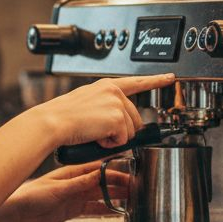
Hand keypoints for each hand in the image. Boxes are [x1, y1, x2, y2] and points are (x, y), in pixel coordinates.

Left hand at [0, 162, 128, 221]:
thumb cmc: (30, 195)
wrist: (15, 213)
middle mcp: (76, 183)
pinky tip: (116, 210)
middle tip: (136, 187)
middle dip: (120, 184)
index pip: (99, 169)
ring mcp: (75, 196)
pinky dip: (105, 210)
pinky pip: (93, 209)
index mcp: (72, 172)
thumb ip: (79, 184)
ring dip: (115, 197)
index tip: (129, 172)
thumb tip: (98, 175)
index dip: (115, 171)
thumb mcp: (57, 189)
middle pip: (103, 182)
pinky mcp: (73, 209)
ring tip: (131, 198)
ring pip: (101, 195)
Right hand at [30, 74, 174, 149]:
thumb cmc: (62, 117)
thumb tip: (118, 125)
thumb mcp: (86, 103)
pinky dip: (109, 144)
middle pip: (134, 118)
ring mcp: (117, 104)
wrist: (52, 122)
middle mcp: (113, 91)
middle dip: (122, 130)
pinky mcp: (117, 118)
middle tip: (99, 132)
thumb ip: (105, 107)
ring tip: (93, 132)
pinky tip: (95, 136)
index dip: (156, 80)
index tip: (170, 77)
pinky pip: (123, 140)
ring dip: (113, 138)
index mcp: (106, 86)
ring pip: (129, 132)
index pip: (136, 82)